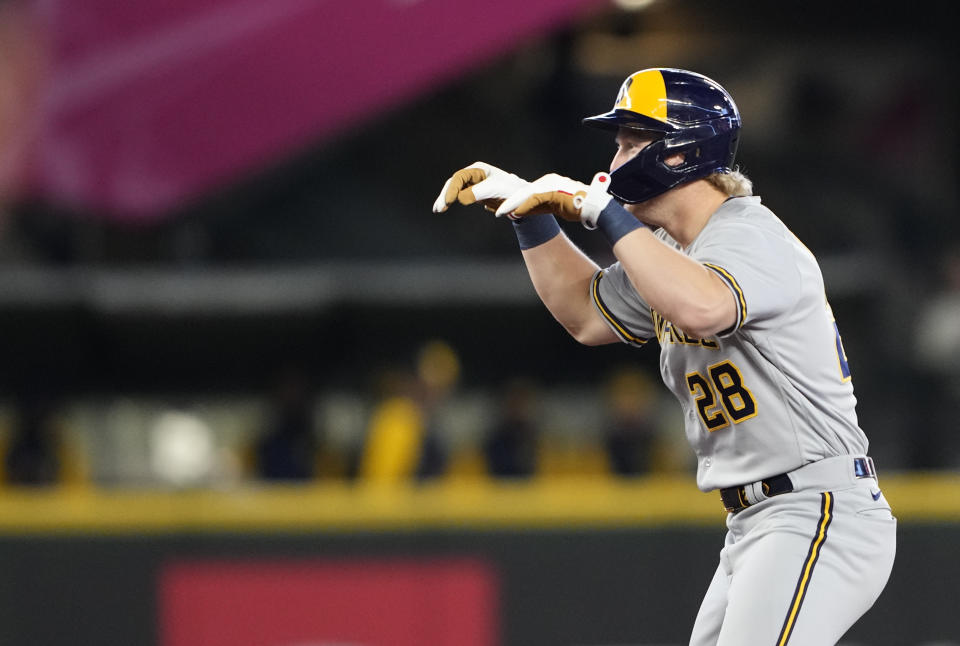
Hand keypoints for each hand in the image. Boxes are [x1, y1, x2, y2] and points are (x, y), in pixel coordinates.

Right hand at [432, 161, 528, 213]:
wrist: (522, 198)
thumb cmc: (511, 190)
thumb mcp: (496, 189)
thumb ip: (478, 192)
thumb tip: (461, 198)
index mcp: (478, 169)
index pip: (459, 178)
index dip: (452, 190)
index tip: (449, 202)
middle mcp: (474, 174)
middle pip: (454, 183)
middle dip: (445, 195)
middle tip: (440, 209)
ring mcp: (473, 183)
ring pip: (454, 189)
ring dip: (445, 199)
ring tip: (438, 210)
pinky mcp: (474, 193)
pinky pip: (459, 196)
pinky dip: (450, 201)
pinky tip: (443, 208)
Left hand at [496, 172, 612, 225]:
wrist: (595, 206)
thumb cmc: (577, 208)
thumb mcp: (552, 207)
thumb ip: (536, 207)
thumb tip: (518, 212)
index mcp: (548, 183)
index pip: (525, 192)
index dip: (512, 201)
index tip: (500, 208)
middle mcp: (548, 181)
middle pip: (522, 191)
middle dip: (507, 201)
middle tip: (492, 209)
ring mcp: (551, 184)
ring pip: (525, 195)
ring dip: (511, 204)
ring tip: (499, 212)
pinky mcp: (554, 191)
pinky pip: (534, 199)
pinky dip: (523, 206)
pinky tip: (514, 213)